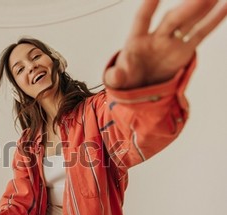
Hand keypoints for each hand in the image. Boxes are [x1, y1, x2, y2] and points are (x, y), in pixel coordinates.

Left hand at [104, 0, 226, 88]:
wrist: (138, 88)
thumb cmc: (125, 79)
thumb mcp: (115, 80)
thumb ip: (115, 77)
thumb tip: (117, 76)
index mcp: (135, 41)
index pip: (142, 19)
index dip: (148, 7)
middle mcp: (156, 37)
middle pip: (172, 20)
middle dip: (186, 8)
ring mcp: (171, 43)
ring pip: (189, 22)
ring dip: (202, 8)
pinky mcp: (184, 51)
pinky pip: (200, 34)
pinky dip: (213, 21)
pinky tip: (224, 7)